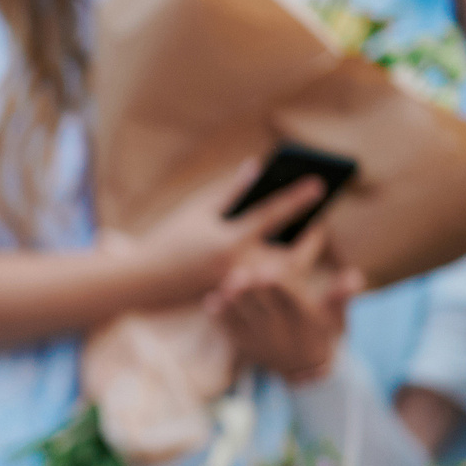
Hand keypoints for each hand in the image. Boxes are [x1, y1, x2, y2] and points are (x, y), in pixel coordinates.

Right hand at [118, 160, 331, 307]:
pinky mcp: (240, 297)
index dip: (297, 197)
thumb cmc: (170, 238)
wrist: (146, 281)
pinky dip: (282, 265)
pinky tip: (288, 250)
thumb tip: (258, 169)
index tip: (319, 184)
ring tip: (309, 232)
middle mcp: (240, 268)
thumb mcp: (196, 209)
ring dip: (300, 254)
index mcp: (229, 242)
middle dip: (311, 238)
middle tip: (319, 220)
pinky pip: (271, 282)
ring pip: (286, 274)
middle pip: (292, 255)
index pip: (272, 215)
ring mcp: (242, 286)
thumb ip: (230, 190)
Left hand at [207, 223, 363, 382]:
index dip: (278, 285)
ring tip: (226, 285)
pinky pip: (228, 330)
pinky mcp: (244, 345)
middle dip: (251, 290)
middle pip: (262, 306)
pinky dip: (219, 317)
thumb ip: (341, 296)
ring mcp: (260, 339)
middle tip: (240, 273)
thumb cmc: (322, 333)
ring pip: (243, 317)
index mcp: (303, 319)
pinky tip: (212, 300)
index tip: (268, 270)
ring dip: (232, 301)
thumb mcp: (337, 318)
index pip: (290, 299)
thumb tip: (355, 276)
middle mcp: (281, 330)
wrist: (305, 371)